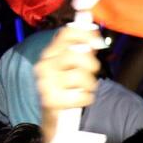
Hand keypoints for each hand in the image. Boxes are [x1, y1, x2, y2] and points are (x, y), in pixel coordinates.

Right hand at [34, 26, 102, 142]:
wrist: (54, 117)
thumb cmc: (66, 87)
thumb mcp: (72, 64)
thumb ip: (81, 46)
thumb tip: (91, 25)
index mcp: (49, 53)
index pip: (65, 33)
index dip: (85, 34)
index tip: (98, 43)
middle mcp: (44, 65)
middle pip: (75, 54)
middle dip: (91, 64)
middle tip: (91, 73)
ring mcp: (45, 83)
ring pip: (80, 75)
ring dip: (89, 84)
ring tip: (84, 89)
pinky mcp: (50, 100)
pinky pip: (80, 95)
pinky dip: (85, 99)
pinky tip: (79, 100)